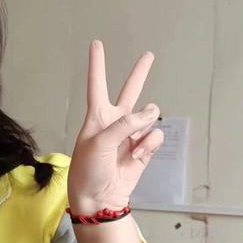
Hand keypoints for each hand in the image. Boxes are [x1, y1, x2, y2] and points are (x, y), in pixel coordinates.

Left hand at [68, 40, 163, 214]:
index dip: (97, 64)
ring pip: (148, 116)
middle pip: (129, 92)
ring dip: (145, 126)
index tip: (96, 44)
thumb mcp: (99, 142)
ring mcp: (130, 136)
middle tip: (148, 55)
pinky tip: (138, 154)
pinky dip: (149, 144)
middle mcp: (114, 122)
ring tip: (132, 145)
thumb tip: (151, 112)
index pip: (97, 85)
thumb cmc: (88, 169)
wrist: (98, 198)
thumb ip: (125, 124)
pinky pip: (154, 137)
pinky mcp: (143, 149)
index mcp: (97, 116)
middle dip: (139, 74)